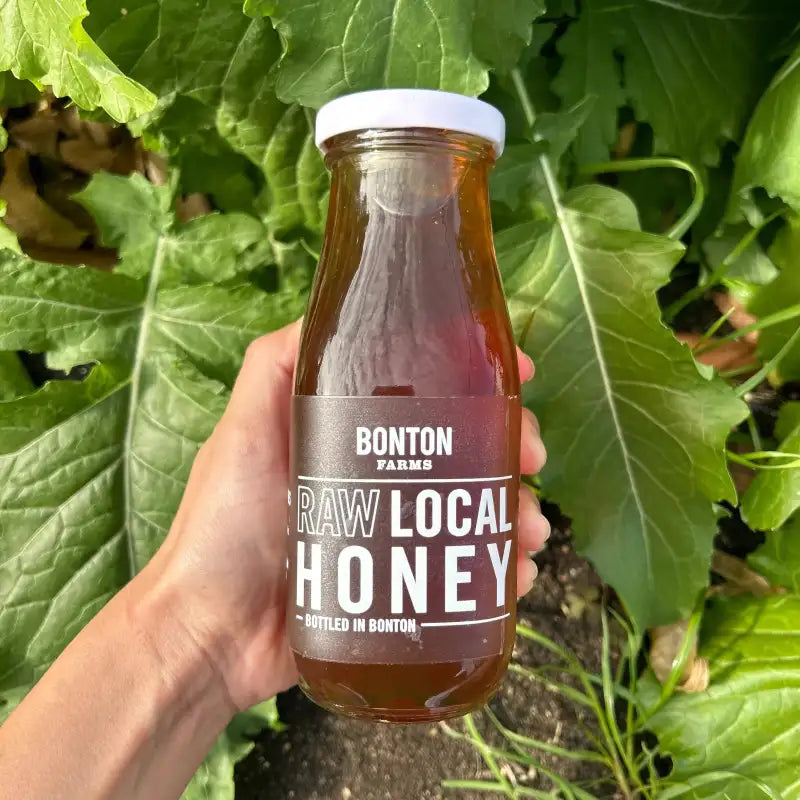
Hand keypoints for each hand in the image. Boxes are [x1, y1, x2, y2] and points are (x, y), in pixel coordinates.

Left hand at [134, 320, 548, 711]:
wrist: (208, 637)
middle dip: (508, 444)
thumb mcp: (242, 433)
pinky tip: (516, 575)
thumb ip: (273, 368)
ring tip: (529, 529)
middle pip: (462, 450)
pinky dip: (498, 572)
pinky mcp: (400, 590)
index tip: (518, 374)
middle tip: (530, 456)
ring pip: (472, 511)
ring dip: (514, 510)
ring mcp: (392, 537)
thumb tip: (323, 309)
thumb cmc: (219, 529)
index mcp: (353, 437)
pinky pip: (462, 575)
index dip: (476, 380)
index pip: (427, 396)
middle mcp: (379, 480)